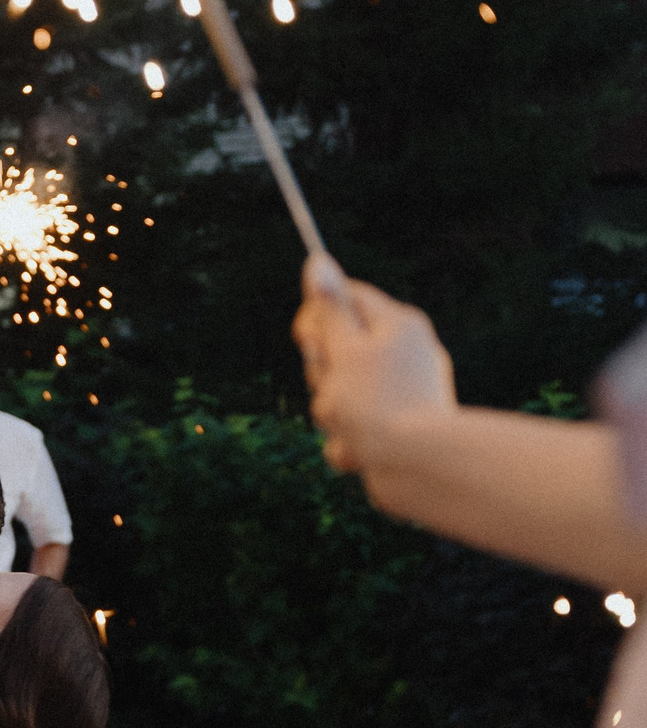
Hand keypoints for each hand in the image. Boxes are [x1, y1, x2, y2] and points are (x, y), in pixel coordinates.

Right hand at [292, 259, 455, 476]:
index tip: (308, 341)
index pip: (346, 297)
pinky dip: (351, 442)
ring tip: (351, 426)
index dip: (317, 318)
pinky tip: (361, 451)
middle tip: (336, 387)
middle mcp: (404, 353)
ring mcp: (402, 393)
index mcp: (397, 324)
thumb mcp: (344, 350)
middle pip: (338, 349)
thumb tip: (317, 260)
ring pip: (342, 395)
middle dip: (323, 374)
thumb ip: (329, 309)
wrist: (418, 467)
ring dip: (333, 415)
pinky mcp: (398, 430)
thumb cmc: (377, 405)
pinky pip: (357, 429)